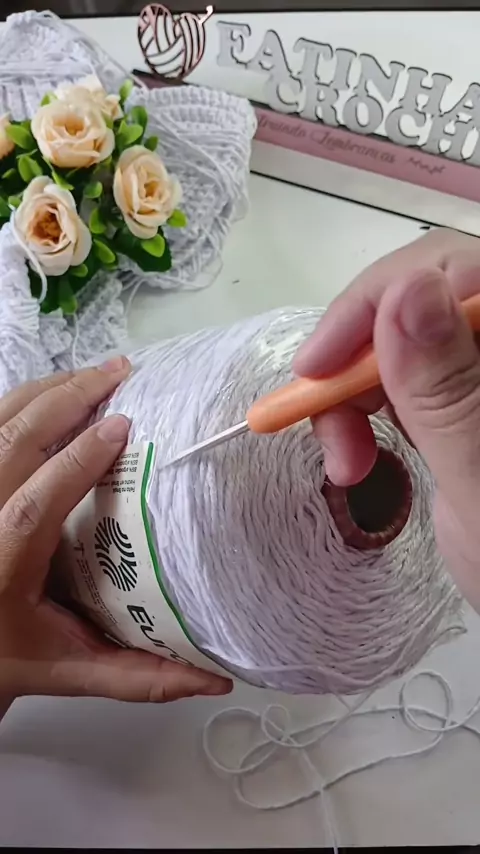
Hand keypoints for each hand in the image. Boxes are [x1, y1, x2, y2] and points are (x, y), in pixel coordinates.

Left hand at [0, 361, 231, 714]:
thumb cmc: (12, 654)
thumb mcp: (72, 670)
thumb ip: (139, 678)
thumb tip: (215, 681)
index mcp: (1, 567)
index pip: (33, 505)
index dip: (76, 461)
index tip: (121, 425)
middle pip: (10, 444)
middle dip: (66, 400)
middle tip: (118, 375)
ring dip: (47, 392)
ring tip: (97, 373)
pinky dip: (24, 401)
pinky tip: (60, 390)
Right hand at [294, 228, 479, 610]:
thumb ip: (450, 392)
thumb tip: (407, 289)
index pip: (451, 270)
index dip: (376, 304)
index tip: (319, 370)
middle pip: (415, 300)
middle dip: (355, 362)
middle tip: (328, 431)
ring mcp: (475, 369)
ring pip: (393, 340)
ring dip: (350, 396)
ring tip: (344, 465)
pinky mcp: (457, 397)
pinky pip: (396, 378)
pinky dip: (361, 412)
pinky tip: (356, 458)